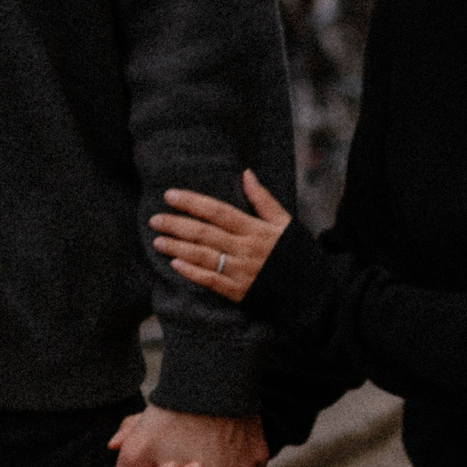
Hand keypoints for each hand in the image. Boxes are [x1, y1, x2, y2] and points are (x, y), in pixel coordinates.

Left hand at [152, 169, 291, 302]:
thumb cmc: (297, 255)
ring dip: (177, 247)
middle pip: (204, 233)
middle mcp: (245, 249)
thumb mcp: (285, 223)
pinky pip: (210, 281)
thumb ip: (263, 199)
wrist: (311, 293)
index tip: (170, 195)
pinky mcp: (238, 292)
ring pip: (202, 256)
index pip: (217, 211)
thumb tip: (246, 173)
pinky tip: (174, 264)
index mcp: (256, 229)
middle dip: (176, 224)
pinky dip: (191, 272)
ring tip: (157, 240)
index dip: (192, 202)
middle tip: (155, 219)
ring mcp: (240, 271)